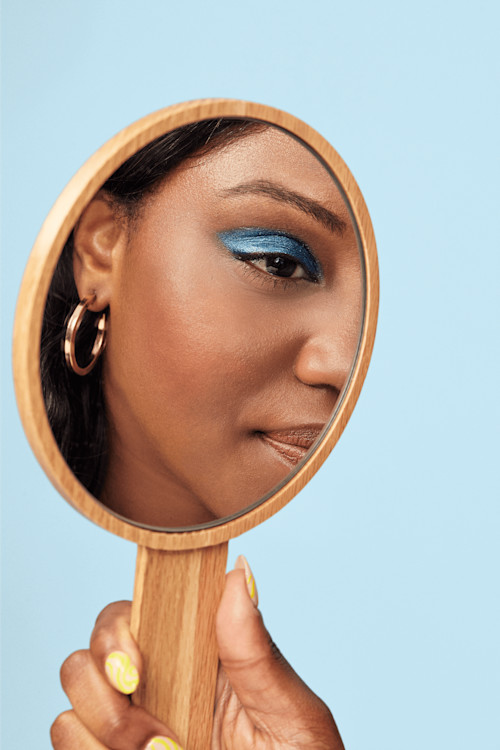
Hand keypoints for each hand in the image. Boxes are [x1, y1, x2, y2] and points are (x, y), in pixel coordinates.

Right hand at [51, 557, 343, 748]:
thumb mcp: (289, 711)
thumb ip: (256, 649)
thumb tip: (240, 572)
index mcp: (194, 657)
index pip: (130, 617)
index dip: (116, 634)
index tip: (135, 671)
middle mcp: (155, 689)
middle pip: (83, 661)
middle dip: (108, 701)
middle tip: (163, 740)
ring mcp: (129, 732)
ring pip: (69, 713)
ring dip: (107, 737)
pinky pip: (68, 747)